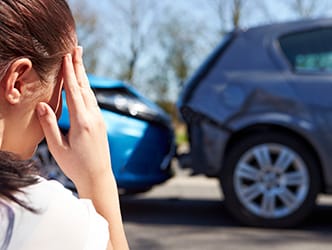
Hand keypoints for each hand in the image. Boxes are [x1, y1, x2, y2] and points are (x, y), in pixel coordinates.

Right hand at [36, 47, 128, 249]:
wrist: (98, 177)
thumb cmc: (76, 166)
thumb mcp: (58, 148)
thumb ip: (50, 125)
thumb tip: (42, 104)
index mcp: (82, 122)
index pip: (74, 92)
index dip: (69, 73)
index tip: (66, 56)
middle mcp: (94, 117)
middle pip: (85, 87)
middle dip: (79, 67)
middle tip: (77, 48)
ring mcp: (99, 120)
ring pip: (90, 93)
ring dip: (84, 76)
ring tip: (79, 60)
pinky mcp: (101, 123)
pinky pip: (93, 101)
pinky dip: (87, 89)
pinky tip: (84, 85)